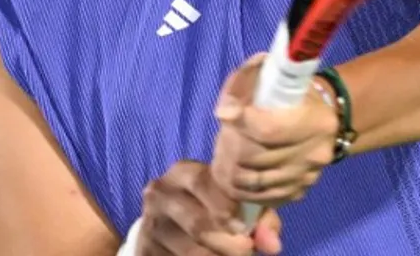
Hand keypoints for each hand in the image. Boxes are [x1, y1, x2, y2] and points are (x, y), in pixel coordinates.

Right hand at [136, 160, 282, 254]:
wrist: (170, 224)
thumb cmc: (213, 208)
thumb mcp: (235, 203)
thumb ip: (259, 218)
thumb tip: (273, 245)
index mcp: (182, 172)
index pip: (201, 182)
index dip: (226, 206)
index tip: (246, 229)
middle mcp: (160, 193)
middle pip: (197, 223)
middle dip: (228, 243)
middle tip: (246, 252)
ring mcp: (150, 223)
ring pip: (189, 250)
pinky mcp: (145, 249)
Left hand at [210, 54, 337, 207]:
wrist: (324, 120)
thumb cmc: (294, 93)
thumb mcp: (276, 74)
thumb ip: (248, 80)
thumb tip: (226, 108)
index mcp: (317, 120)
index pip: (269, 129)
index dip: (241, 123)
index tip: (223, 113)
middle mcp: (316, 152)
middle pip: (257, 157)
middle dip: (231, 147)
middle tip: (221, 137)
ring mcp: (309, 176)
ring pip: (256, 182)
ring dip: (231, 170)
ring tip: (223, 156)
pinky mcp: (300, 191)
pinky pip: (263, 197)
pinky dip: (243, 190)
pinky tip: (235, 176)